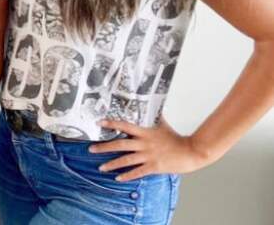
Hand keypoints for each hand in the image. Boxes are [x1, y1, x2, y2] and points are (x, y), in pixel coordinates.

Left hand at [89, 118, 214, 181]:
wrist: (191, 152)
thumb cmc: (177, 138)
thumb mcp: (163, 125)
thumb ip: (154, 117)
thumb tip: (149, 104)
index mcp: (145, 132)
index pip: (125, 126)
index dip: (112, 124)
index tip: (99, 123)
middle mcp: (144, 144)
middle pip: (120, 145)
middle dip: (104, 147)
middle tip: (91, 149)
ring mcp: (149, 156)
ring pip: (126, 160)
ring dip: (112, 164)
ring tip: (101, 167)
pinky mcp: (154, 167)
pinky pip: (137, 172)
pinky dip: (127, 176)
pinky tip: (118, 178)